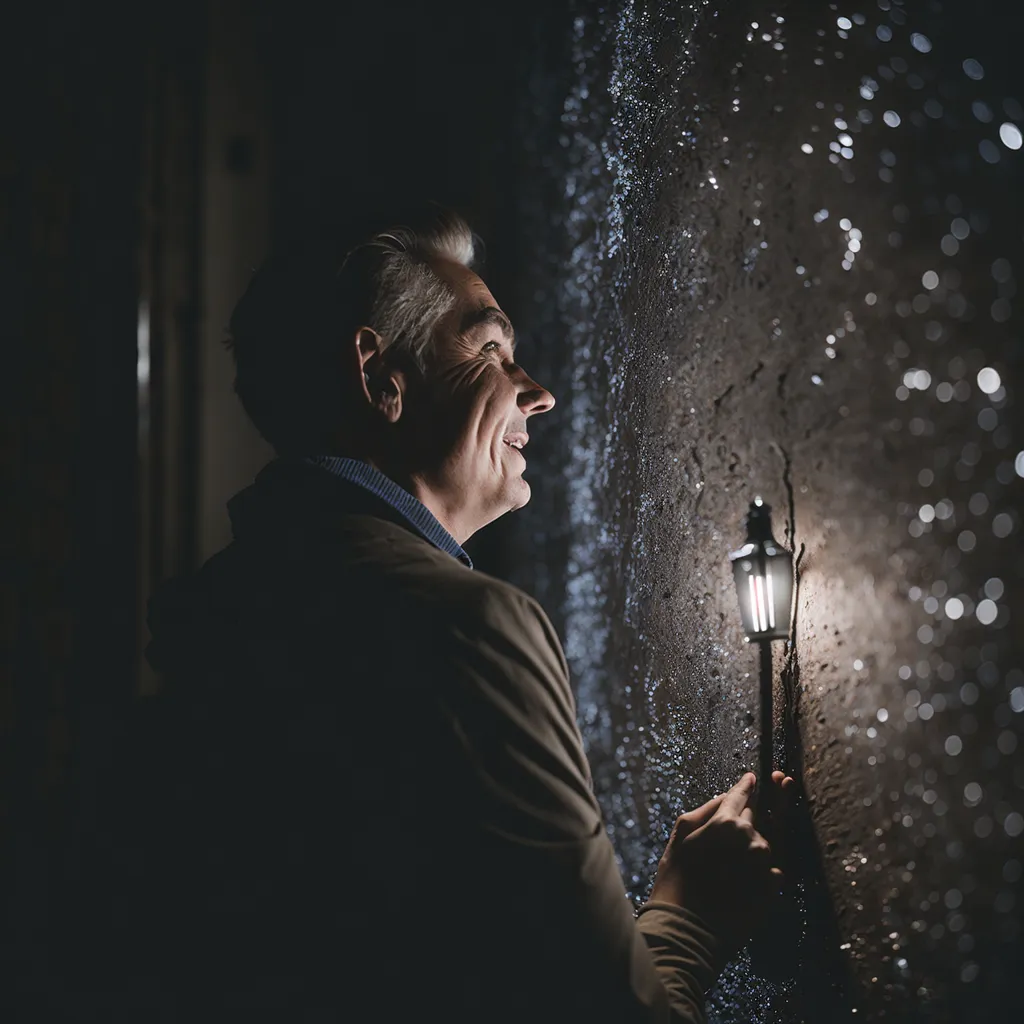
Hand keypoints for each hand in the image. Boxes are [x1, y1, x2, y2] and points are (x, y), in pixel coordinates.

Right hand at [648, 771, 794, 956]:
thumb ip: (704, 811)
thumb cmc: (677, 879)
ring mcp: (764, 863)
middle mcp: (750, 837)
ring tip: (726, 870)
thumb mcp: (681, 837)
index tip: (751, 778)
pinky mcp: (772, 887)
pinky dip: (760, 873)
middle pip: (753, 819)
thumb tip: (724, 797)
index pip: (740, 795)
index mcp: (725, 821)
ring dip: (750, 850)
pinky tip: (739, 883)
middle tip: (728, 833)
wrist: (688, 928)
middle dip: (745, 821)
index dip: (746, 786)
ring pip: (762, 845)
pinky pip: (772, 871)